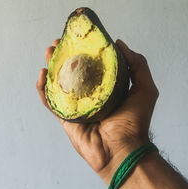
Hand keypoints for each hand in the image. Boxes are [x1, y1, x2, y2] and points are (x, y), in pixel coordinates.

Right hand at [36, 39, 158, 183]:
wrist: (122, 150)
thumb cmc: (135, 122)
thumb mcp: (145, 88)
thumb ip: (138, 64)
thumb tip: (119, 43)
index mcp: (104, 87)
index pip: (90, 65)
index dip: (82, 50)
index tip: (77, 38)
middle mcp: (88, 94)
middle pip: (71, 71)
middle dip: (63, 56)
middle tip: (58, 43)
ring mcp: (75, 106)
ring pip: (58, 83)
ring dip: (51, 67)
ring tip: (49, 53)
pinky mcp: (65, 117)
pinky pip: (51, 101)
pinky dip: (43, 89)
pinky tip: (42, 75)